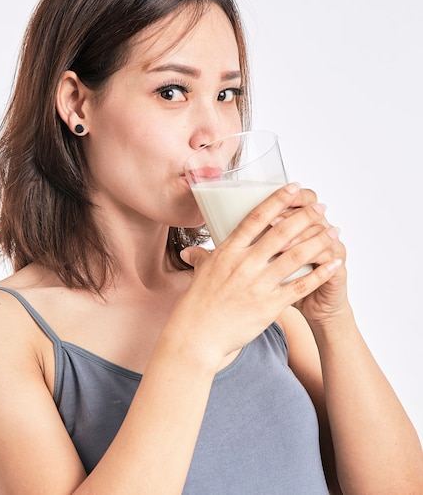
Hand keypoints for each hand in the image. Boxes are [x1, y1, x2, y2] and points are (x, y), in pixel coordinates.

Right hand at [176, 183, 342, 366]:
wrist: (197, 336)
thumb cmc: (198, 304)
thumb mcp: (200, 274)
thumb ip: (201, 258)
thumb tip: (190, 251)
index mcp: (229, 251)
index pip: (256, 218)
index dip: (277, 200)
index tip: (293, 187)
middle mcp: (245, 264)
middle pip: (281, 232)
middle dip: (305, 217)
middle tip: (321, 208)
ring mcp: (258, 284)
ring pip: (296, 256)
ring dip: (318, 241)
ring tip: (332, 231)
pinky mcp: (270, 306)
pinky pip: (301, 286)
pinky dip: (320, 273)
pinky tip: (333, 264)